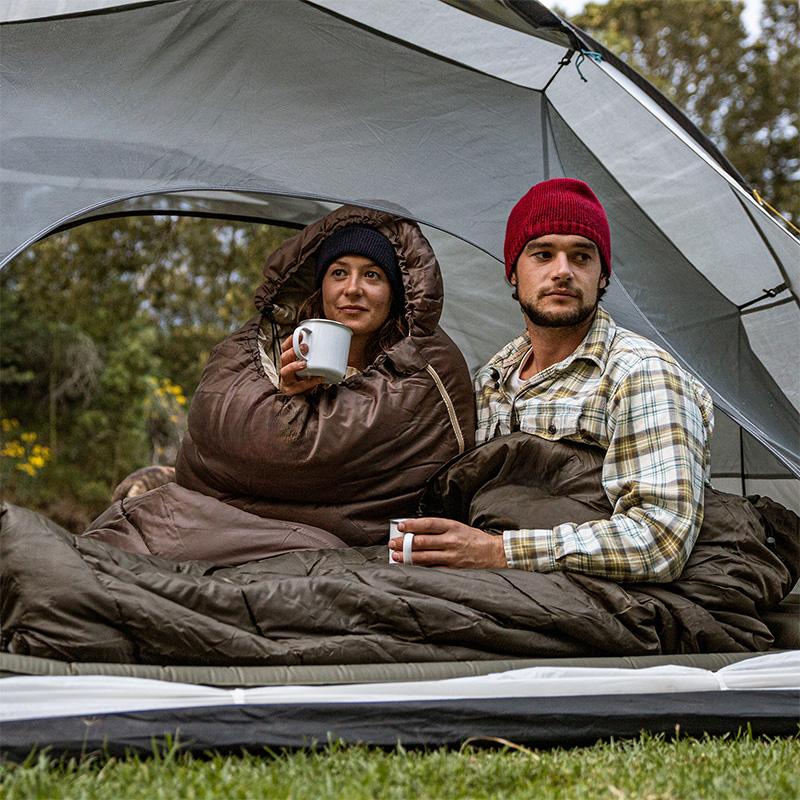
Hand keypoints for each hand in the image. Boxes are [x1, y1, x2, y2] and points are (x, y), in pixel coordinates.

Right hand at [279, 335, 325, 394]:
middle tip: (305, 347)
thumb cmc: (306, 376)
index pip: (285, 347)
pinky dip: (310, 382)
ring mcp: (286, 380)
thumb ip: (315, 353)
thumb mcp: (309, 363)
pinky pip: (299, 385)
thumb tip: (332, 340)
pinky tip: (319, 378)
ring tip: (304, 363)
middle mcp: (285, 368)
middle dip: (293, 351)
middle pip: (284, 357)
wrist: (304, 395)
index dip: (291, 340)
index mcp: (288, 360)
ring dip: (295, 366)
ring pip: (285, 371)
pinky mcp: (291, 390)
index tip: (301, 334)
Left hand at [389, 517, 507, 568]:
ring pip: (425, 556)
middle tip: (392, 544)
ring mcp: (452, 556)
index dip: (412, 525)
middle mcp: (452, 540)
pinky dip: (420, 568)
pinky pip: (433, 568)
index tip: (400, 526)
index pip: (428, 524)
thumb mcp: (459, 527)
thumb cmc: (474, 539)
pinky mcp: (454, 569)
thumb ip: (440, 529)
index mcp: (453, 526)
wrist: (496, 554)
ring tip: (396, 556)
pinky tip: (410, 568)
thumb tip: (417, 531)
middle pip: (423, 541)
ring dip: (408, 556)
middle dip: (405, 543)